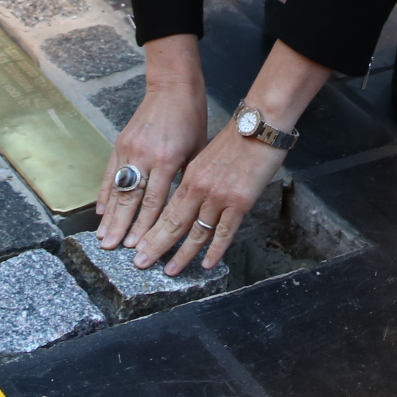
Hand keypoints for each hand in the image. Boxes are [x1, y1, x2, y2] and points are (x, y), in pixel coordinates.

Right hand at [94, 38, 204, 252]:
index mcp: (168, 160)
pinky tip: (101, 212)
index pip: (155, 201)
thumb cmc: (191, 119)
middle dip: (122, 228)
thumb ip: (185, 179)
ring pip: (117, 190)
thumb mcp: (196, 150)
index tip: (138, 247)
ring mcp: (129, 150)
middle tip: (113, 250)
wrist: (173, 88)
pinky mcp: (120, 144)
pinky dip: (105, 195)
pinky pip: (110, 174)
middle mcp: (145, 156)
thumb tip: (181, 209)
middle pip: (131, 200)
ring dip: (110, 217)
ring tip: (104, 238)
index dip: (145, 226)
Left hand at [132, 115, 285, 275]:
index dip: (149, 229)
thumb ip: (194, 178)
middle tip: (140, 263)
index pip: (164, 209)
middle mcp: (199, 188)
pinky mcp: (240, 202)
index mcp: (189, 176)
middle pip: (172, 223)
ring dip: (181, 254)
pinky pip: (224, 232)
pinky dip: (215, 251)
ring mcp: (219, 196)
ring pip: (196, 232)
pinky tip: (207, 264)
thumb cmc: (235, 139)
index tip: (137, 245)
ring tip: (170, 271)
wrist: (260, 126)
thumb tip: (185, 198)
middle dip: (155, 246)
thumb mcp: (205, 156)